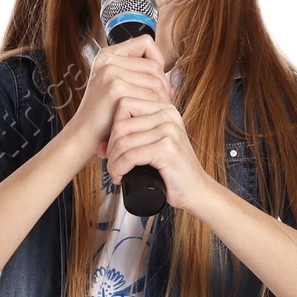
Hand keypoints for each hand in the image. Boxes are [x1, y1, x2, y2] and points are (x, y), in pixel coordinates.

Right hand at [65, 35, 173, 159]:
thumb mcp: (119, 93)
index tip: (155, 82)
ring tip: (153, 114)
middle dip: (163, 87)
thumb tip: (173, 88)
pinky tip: (148, 119)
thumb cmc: (103, 118)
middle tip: (159, 105)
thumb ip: (142, 84)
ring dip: (162, 100)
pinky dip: (155, 109)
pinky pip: (152, 96)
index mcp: (108, 55)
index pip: (146, 43)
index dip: (157, 61)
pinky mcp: (116, 89)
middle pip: (154, 65)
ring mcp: (111, 73)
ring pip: (157, 81)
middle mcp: (108, 59)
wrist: (82, 137)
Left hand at [103, 91, 210, 212]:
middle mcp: (168, 116)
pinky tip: (120, 178)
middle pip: (121, 123)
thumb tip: (100, 142)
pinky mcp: (167, 149)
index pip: (125, 104)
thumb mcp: (155, 145)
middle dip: (110, 147)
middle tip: (112, 165)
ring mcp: (169, 131)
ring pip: (123, 141)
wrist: (196, 191)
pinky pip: (131, 156)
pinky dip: (119, 169)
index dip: (112, 128)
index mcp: (165, 109)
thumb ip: (137, 136)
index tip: (112, 149)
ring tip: (115, 174)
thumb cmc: (172, 171)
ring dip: (113, 161)